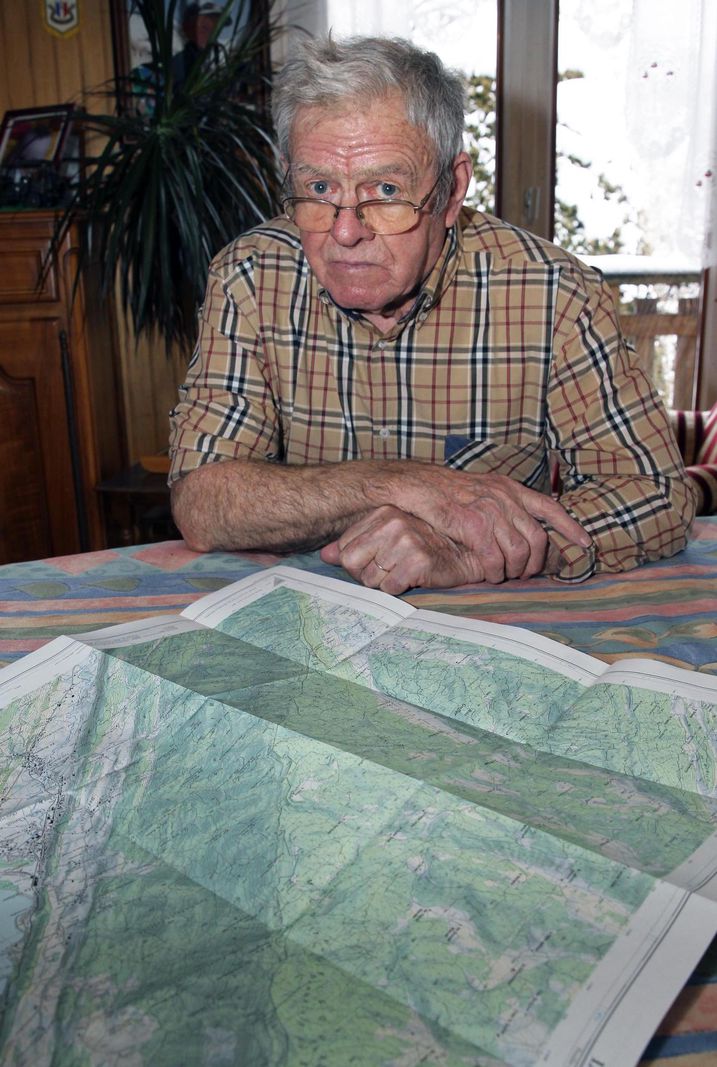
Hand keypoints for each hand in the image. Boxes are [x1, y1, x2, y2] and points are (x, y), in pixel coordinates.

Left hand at [320, 506, 497, 593]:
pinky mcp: (419, 559)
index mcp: (381, 513)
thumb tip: (325, 555)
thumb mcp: (388, 540)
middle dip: (369, 576)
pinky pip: (390, 588)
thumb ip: (355, 545)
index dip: (359, 565)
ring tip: (406, 572)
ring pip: (371, 580)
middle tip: (392, 571)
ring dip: (387, 584)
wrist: (467, 554)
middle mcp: (392, 522)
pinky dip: (400, 589)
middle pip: (353, 565)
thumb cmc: (426, 548)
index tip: (379, 564)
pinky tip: (416, 578)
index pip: (345, 551)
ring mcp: (406, 539)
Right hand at [400, 470, 590, 582]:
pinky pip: (495, 559)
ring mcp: (490, 510)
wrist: (417, 486)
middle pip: (537, 538)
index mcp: (509, 487)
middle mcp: (505, 497)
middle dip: (536, 562)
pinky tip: (489, 575)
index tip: (585, 543)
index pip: (549, 507)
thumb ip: (503, 503)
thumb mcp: (482, 488)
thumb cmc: (445, 491)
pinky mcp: (474, 525)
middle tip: (526, 573)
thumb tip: (519, 525)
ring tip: (504, 575)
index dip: (570, 527)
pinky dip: (495, 572)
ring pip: (519, 552)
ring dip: (514, 571)